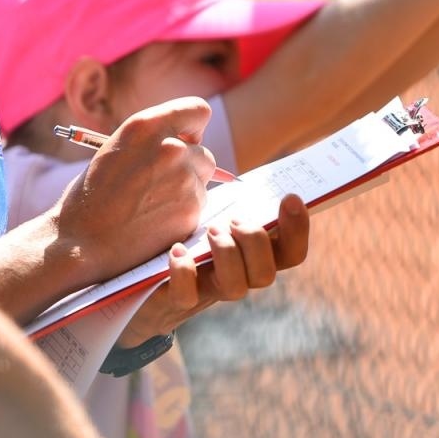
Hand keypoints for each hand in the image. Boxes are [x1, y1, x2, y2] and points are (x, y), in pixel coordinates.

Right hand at [53, 96, 216, 279]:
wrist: (81, 241)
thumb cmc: (91, 196)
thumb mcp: (116, 149)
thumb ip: (152, 141)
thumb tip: (185, 142)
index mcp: (147, 126)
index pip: (198, 110)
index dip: (193, 127)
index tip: (184, 139)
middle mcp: (171, 147)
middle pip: (204, 153)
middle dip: (189, 166)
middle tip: (161, 183)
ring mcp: (184, 179)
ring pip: (202, 182)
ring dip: (186, 191)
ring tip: (151, 204)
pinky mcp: (191, 211)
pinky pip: (198, 208)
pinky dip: (182, 215)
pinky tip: (154, 222)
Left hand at [117, 193, 309, 345]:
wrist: (139, 277)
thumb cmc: (181, 232)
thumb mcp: (206, 208)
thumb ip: (222, 186)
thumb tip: (217, 137)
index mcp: (250, 253)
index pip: (290, 251)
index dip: (298, 228)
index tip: (290, 197)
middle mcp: (235, 275)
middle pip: (267, 273)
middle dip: (256, 242)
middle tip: (234, 219)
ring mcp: (207, 291)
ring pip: (236, 287)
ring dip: (228, 255)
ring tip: (211, 231)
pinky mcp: (175, 300)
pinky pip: (187, 295)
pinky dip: (184, 271)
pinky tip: (176, 249)